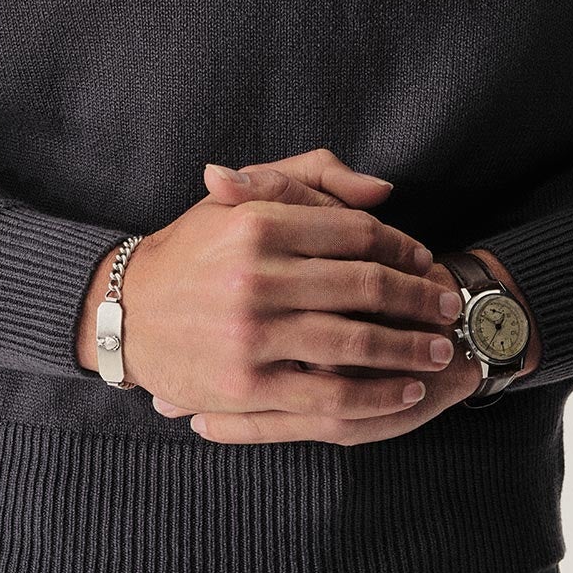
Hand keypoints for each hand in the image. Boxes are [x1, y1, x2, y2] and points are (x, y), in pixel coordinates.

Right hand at [147, 147, 485, 444]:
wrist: (123, 312)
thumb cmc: (191, 251)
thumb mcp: (239, 196)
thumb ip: (311, 177)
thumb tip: (383, 191)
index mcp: (258, 224)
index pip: (355, 233)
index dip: (403, 247)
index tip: (425, 261)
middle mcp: (256, 276)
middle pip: (366, 286)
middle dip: (418, 298)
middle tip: (449, 306)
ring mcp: (252, 334)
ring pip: (355, 342)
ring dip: (409, 348)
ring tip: (438, 349)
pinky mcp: (247, 385)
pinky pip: (329, 395)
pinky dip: (375, 395)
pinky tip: (403, 391)